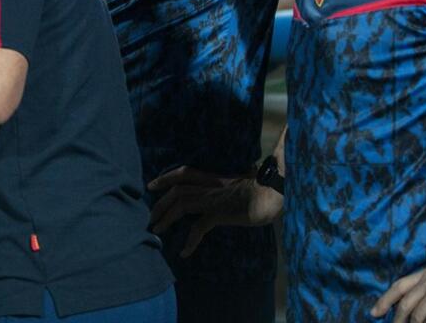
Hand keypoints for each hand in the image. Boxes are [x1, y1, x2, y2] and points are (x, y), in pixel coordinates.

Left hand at [147, 166, 281, 256]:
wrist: (274, 193)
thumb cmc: (262, 189)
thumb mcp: (239, 183)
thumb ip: (226, 186)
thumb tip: (223, 191)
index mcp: (213, 177)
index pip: (183, 172)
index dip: (165, 178)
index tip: (151, 185)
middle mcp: (210, 185)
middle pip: (177, 189)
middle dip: (160, 202)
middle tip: (150, 217)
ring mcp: (214, 199)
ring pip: (181, 204)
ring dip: (166, 217)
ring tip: (157, 230)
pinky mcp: (220, 213)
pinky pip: (199, 227)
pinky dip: (189, 240)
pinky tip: (185, 252)